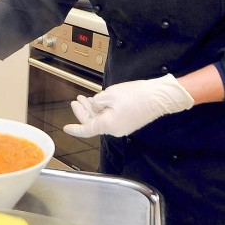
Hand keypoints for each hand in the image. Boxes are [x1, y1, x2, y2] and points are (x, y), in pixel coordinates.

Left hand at [63, 74, 193, 138]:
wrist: (159, 97)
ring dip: (93, 109)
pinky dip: (103, 110)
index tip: (65, 128)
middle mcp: (114, 130)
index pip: (86, 129)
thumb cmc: (136, 95)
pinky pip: (111, 118)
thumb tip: (95, 108)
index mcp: (108, 125)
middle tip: (76, 99)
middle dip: (83, 111)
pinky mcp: (128, 122)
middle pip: (93, 122)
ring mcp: (122, 127)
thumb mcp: (110, 94)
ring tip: (85, 98)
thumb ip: (97, 102)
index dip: (75, 128)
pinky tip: (99, 101)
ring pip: (102, 119)